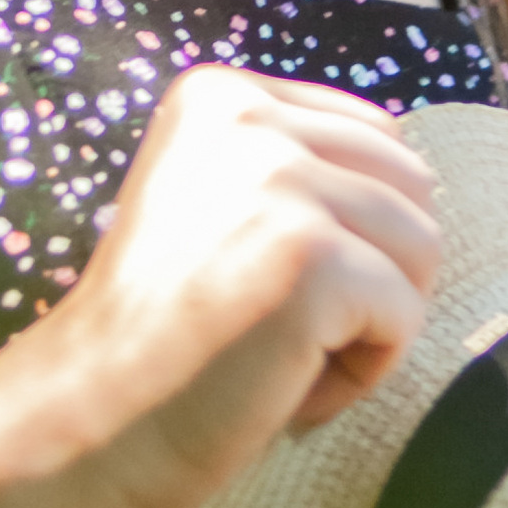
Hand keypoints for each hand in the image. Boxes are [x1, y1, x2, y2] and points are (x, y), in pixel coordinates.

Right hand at [0, 66, 441, 507]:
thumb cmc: (163, 333)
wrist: (86, 416)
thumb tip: (418, 172)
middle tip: (289, 328)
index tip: (267, 278)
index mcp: (221, 92)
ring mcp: (281, 181)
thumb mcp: (216, 202)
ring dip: (373, 324)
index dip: (355, 228)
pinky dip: (366, 368)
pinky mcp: (311, 256)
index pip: (375, 138)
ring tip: (285, 356)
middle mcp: (249, 116)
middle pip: (412, 185)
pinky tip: (290, 384)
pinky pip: (406, 315)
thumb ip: (292, 166)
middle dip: (377, 271)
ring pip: (421, 249)